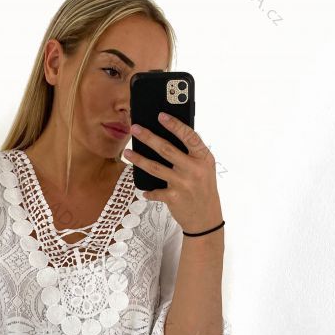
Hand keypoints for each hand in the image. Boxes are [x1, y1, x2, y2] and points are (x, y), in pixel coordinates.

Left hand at [123, 113, 222, 233]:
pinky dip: (148, 191)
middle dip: (148, 137)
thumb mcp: (205, 169)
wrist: (206, 219)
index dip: (174, 125)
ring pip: (155, 167)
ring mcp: (183, 184)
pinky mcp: (173, 197)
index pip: (189, 137)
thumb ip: (191, 155)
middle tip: (134, 129)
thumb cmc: (203, 189)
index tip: (160, 115)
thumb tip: (167, 137)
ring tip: (127, 152)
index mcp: (204, 158)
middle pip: (166, 149)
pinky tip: (143, 190)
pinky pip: (155, 190)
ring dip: (138, 159)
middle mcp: (194, 169)